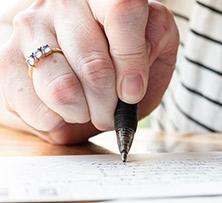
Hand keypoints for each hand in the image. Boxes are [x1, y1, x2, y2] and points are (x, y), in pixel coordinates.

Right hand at [0, 0, 178, 143]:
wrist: (85, 77)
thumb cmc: (124, 61)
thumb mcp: (155, 47)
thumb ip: (155, 41)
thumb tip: (136, 66)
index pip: (122, 11)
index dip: (132, 59)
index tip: (133, 92)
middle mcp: (64, 4)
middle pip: (93, 63)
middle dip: (109, 102)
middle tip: (112, 111)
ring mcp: (31, 29)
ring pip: (62, 89)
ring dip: (85, 113)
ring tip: (90, 109)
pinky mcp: (6, 60)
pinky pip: (37, 108)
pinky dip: (58, 120)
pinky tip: (65, 108)